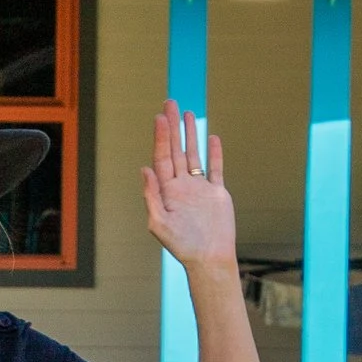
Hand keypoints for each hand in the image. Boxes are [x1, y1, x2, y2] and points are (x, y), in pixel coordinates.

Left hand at [142, 107, 237, 274]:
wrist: (209, 258)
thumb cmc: (181, 245)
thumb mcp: (159, 223)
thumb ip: (152, 195)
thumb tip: (144, 169)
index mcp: (166, 191)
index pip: (162, 157)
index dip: (160, 137)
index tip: (160, 118)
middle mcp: (181, 186)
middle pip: (175, 150)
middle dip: (173, 127)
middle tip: (170, 104)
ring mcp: (199, 188)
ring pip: (194, 155)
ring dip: (191, 135)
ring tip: (189, 114)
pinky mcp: (216, 193)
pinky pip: (215, 169)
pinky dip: (214, 153)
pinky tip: (211, 137)